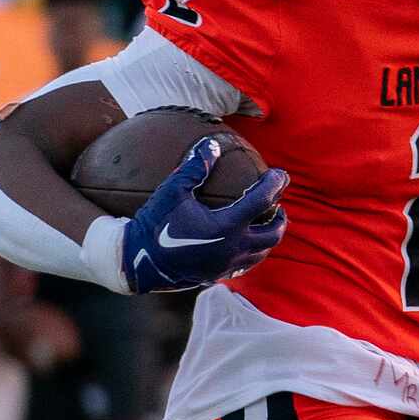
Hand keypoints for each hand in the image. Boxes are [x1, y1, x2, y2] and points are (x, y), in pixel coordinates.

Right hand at [120, 136, 287, 294]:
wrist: (138, 261)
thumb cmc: (155, 224)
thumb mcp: (172, 191)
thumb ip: (195, 167)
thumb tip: (213, 144)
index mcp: (225, 226)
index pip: (262, 201)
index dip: (274, 184)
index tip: (280, 174)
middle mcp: (232, 248)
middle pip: (273, 233)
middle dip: (280, 216)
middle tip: (278, 202)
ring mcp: (227, 265)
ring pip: (263, 252)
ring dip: (269, 236)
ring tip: (266, 221)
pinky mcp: (219, 275)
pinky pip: (247, 264)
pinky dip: (254, 251)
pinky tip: (246, 241)